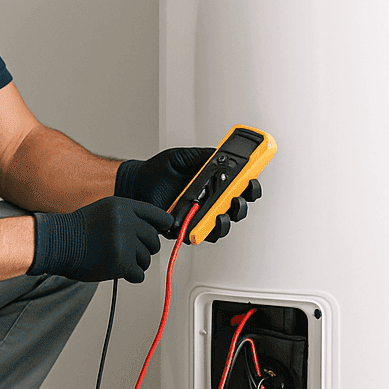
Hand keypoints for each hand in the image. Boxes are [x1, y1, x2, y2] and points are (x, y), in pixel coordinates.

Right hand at [27, 197, 172, 282]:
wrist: (59, 243)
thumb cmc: (80, 230)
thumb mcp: (106, 211)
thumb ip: (130, 216)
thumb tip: (156, 229)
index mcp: (124, 207)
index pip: (158, 216)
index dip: (163, 226)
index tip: (164, 231)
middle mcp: (126, 222)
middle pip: (154, 240)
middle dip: (144, 248)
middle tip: (128, 250)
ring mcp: (124, 243)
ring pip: (146, 259)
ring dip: (135, 263)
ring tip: (116, 258)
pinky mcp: (121, 263)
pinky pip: (139, 274)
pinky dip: (131, 275)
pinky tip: (117, 269)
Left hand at [116, 147, 260, 241]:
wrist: (137, 182)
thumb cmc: (159, 172)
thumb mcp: (183, 157)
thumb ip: (203, 156)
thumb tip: (221, 153)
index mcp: (213, 184)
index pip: (239, 187)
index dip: (249, 185)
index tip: (252, 179)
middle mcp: (209, 203)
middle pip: (236, 209)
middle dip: (242, 203)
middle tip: (237, 196)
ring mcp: (199, 217)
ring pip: (221, 226)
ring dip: (225, 220)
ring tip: (221, 212)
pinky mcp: (185, 229)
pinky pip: (199, 235)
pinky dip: (202, 231)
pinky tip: (201, 223)